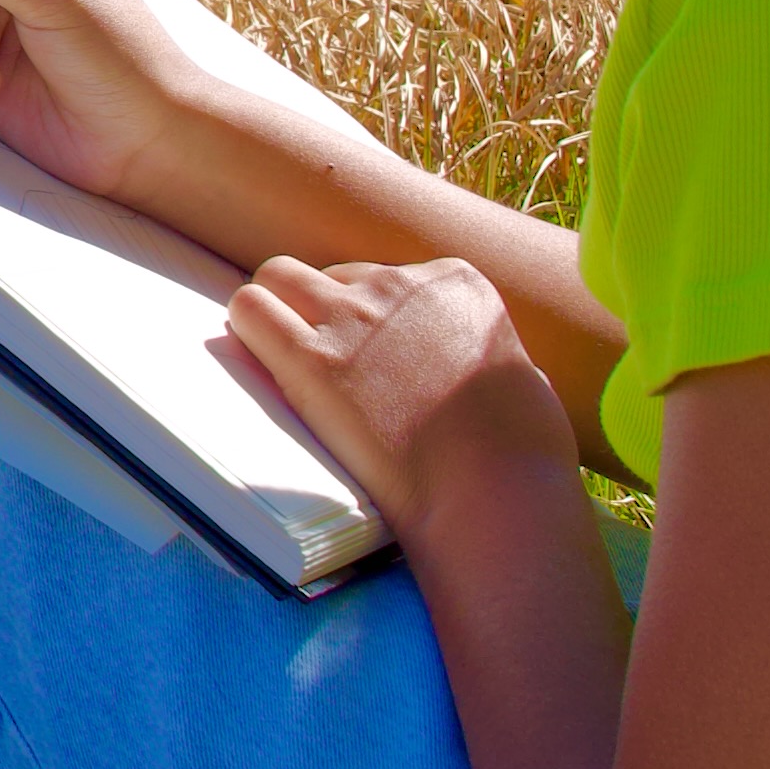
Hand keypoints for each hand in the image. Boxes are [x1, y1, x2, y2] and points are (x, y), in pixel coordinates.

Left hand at [218, 251, 577, 535]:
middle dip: (319, 312)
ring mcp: (353, 318)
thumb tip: (495, 363)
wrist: (495, 494)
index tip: (371, 362)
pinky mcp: (312, 359)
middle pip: (328, 275)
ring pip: (277, 277)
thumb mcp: (523, 378)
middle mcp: (400, 287)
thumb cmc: (520, 454)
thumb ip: (491, 356)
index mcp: (455, 282)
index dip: (369, 321)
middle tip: (320, 365)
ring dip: (275, 314)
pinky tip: (255, 362)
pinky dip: (246, 331)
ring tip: (280, 363)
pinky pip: (251, 310)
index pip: (381, 277)